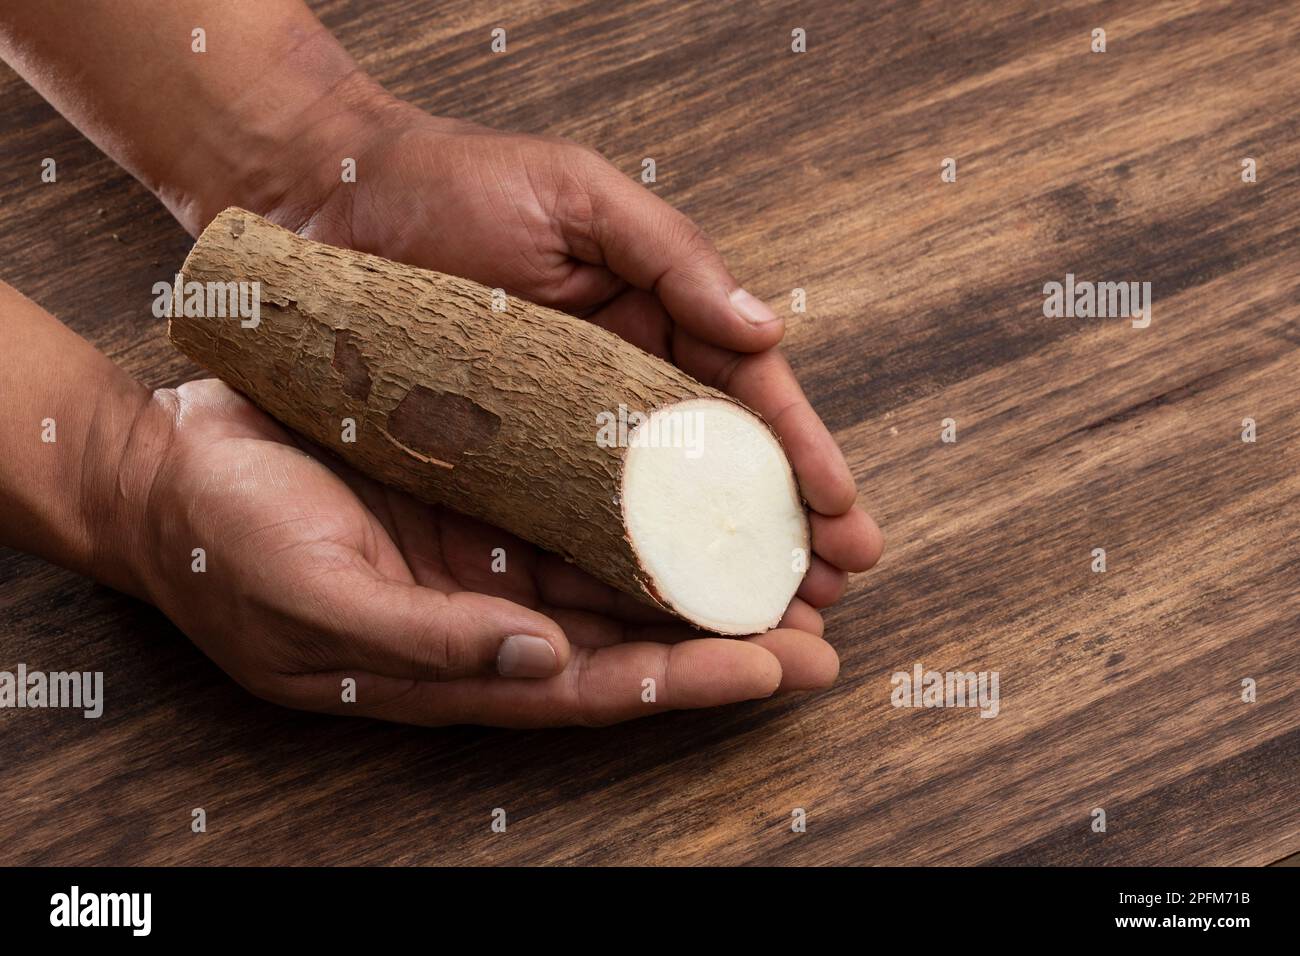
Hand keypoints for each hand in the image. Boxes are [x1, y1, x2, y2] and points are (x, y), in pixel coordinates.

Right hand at [122, 379, 840, 726]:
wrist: (171, 469)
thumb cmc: (230, 545)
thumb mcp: (319, 601)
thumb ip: (431, 645)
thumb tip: (543, 660)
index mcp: (458, 663)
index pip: (598, 685)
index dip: (690, 680)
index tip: (778, 670)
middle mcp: (490, 613)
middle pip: (632, 634)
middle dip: (728, 630)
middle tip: (825, 621)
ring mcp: (489, 550)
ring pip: (620, 567)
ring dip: (702, 564)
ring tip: (791, 555)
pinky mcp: (480, 489)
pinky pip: (578, 497)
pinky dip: (642, 497)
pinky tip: (699, 480)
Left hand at [275, 98, 883, 618]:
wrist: (331, 206)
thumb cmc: (457, 181)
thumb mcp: (577, 195)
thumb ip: (674, 256)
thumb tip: (766, 329)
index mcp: (655, 319)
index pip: (746, 398)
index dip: (800, 457)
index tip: (847, 516)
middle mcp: (620, 387)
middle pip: (716, 471)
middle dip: (780, 531)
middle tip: (836, 593)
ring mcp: (562, 434)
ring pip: (654, 514)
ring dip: (715, 568)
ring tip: (771, 625)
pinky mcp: (501, 469)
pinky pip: (570, 528)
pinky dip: (622, 573)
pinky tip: (664, 619)